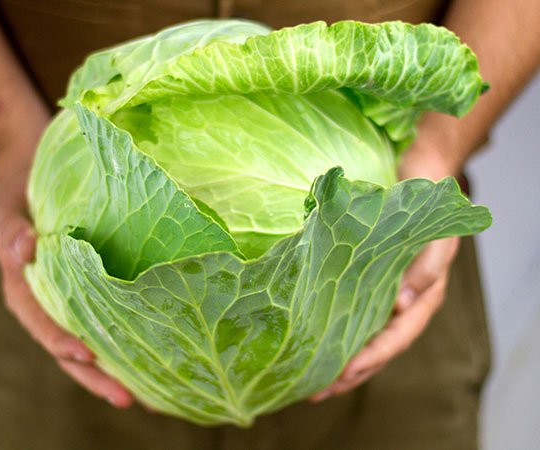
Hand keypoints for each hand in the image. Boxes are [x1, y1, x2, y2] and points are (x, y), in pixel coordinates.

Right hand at [0, 141, 133, 408]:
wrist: (37, 175)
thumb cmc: (24, 191)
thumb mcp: (12, 205)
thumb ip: (12, 227)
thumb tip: (25, 248)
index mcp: (25, 288)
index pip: (42, 323)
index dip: (62, 342)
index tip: (88, 357)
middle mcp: (51, 302)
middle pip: (70, 348)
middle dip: (97, 376)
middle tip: (127, 398)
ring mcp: (74, 300)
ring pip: (94, 342)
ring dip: (117, 369)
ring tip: (148, 395)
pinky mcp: (96, 291)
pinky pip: (111, 318)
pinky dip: (129, 340)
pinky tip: (158, 355)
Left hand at [310, 143, 459, 401]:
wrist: (415, 173)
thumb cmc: (428, 204)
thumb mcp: (437, 235)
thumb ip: (427, 268)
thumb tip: (402, 305)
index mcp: (420, 298)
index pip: (395, 338)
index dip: (370, 358)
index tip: (343, 374)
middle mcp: (396, 302)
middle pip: (372, 348)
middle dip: (345, 373)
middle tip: (313, 392)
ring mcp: (375, 292)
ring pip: (355, 335)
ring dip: (333, 359)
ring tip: (305, 380)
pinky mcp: (356, 279)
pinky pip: (342, 310)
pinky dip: (327, 329)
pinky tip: (305, 340)